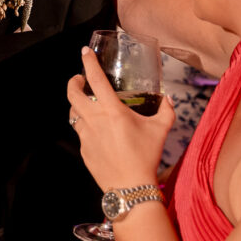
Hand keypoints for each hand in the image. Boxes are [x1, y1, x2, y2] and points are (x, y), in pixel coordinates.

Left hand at [67, 46, 174, 190]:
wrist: (131, 187)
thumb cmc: (146, 157)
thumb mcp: (160, 130)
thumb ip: (166, 111)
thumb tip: (168, 99)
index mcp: (112, 111)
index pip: (95, 79)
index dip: (88, 63)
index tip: (85, 52)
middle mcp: (94, 120)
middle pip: (73, 94)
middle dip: (73, 82)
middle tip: (79, 79)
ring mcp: (85, 135)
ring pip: (73, 113)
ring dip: (76, 103)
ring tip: (85, 102)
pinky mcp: (83, 149)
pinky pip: (80, 132)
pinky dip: (84, 125)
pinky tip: (96, 130)